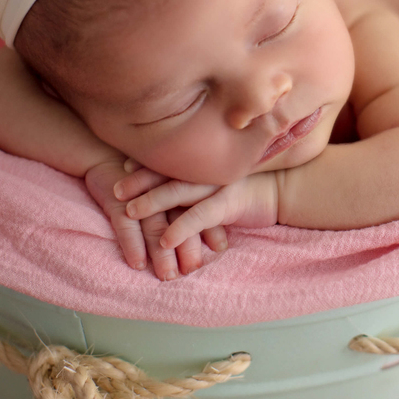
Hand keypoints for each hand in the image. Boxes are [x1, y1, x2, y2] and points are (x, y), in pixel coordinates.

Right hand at [89, 158, 227, 279]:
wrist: (103, 156)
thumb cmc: (144, 181)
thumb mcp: (169, 190)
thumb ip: (193, 208)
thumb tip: (221, 242)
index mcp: (179, 186)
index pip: (200, 208)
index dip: (211, 228)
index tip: (220, 249)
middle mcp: (162, 190)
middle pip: (179, 220)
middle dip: (187, 247)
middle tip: (191, 271)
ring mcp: (139, 195)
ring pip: (154, 225)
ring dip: (161, 252)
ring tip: (167, 275)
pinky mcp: (117, 199)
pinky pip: (125, 224)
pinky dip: (132, 244)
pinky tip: (138, 263)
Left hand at [119, 171, 280, 251]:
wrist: (285, 188)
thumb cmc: (252, 183)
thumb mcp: (223, 174)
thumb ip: (200, 177)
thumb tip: (173, 184)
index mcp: (204, 162)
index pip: (169, 159)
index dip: (144, 163)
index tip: (121, 165)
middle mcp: (207, 169)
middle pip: (166, 172)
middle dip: (138, 180)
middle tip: (113, 188)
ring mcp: (217, 185)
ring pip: (178, 192)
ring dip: (151, 202)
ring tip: (129, 212)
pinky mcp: (229, 204)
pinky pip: (200, 216)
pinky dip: (181, 228)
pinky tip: (165, 240)